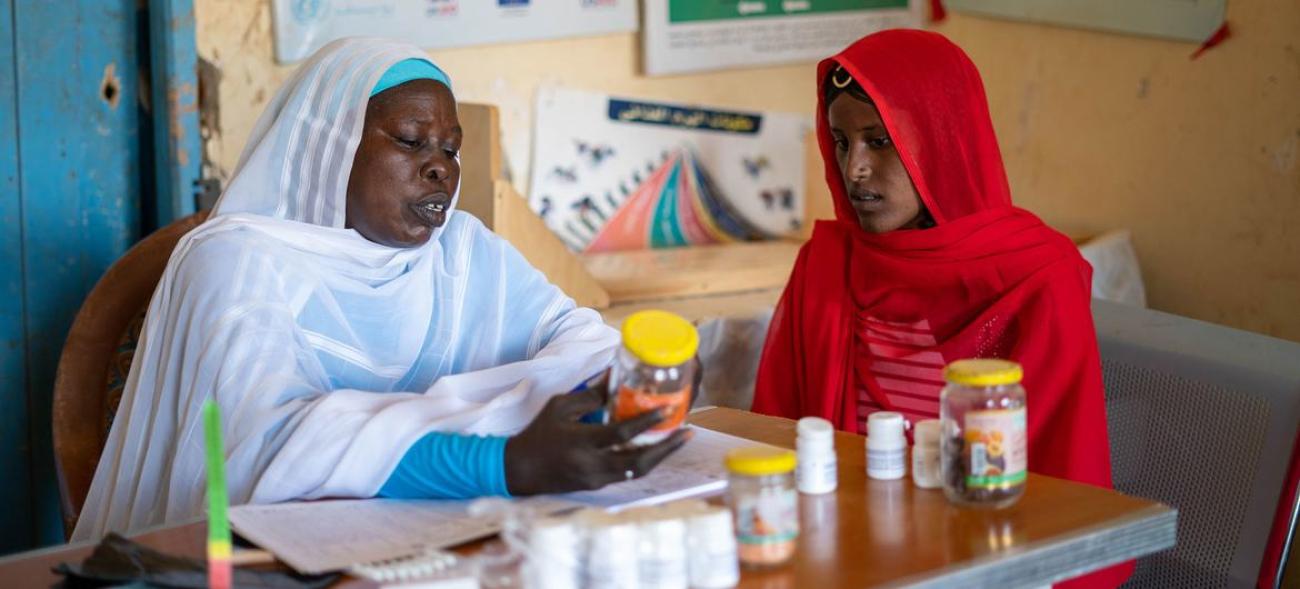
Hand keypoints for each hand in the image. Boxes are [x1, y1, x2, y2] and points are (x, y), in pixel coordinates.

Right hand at [504, 388, 691, 494]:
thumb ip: (590, 395)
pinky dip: (645, 460)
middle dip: (667, 448)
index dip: (647, 422)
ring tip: (679, 439)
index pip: (621, 434)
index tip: (668, 409)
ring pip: (638, 471)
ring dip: (661, 456)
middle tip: (687, 432)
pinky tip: (657, 447)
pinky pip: (628, 473)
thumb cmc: (539, 433)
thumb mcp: (560, 407)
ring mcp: (597, 479)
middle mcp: (592, 465)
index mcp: (581, 442)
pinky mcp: (598, 486)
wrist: (520, 470)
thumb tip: (615, 376)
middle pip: (639, 461)